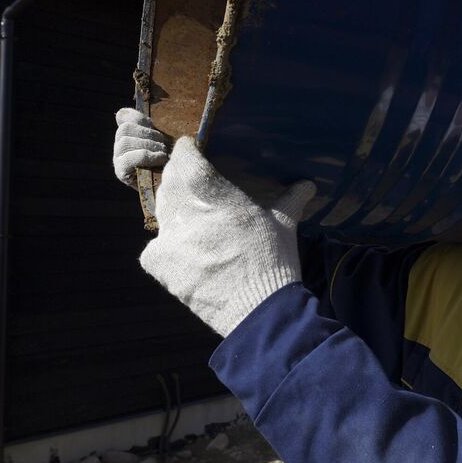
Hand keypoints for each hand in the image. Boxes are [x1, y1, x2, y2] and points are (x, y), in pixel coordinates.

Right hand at [113, 108, 170, 188]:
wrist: (175, 187)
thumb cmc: (170, 160)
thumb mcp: (160, 140)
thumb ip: (147, 127)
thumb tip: (120, 114)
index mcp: (128, 135)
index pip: (125, 119)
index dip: (139, 119)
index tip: (153, 124)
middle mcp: (119, 147)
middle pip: (124, 130)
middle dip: (148, 134)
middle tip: (164, 144)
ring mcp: (117, 160)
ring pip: (125, 142)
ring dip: (149, 145)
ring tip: (164, 153)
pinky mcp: (121, 172)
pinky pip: (128, 159)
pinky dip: (146, 156)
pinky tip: (160, 159)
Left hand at [139, 136, 315, 336]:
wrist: (258, 310)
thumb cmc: (273, 260)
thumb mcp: (284, 226)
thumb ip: (291, 200)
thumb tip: (308, 184)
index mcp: (213, 193)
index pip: (185, 157)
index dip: (188, 152)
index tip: (194, 152)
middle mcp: (185, 210)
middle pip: (170, 182)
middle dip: (180, 179)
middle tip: (197, 188)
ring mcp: (168, 238)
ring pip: (162, 212)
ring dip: (175, 211)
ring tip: (194, 222)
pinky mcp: (159, 265)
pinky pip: (153, 247)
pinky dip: (166, 247)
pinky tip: (185, 253)